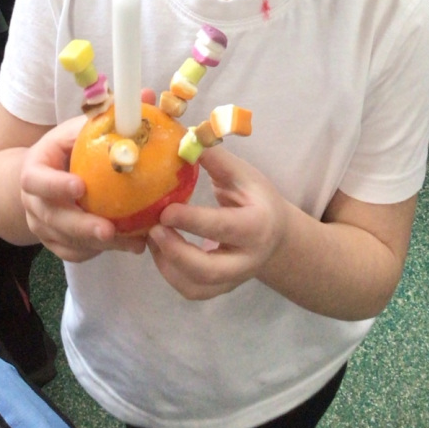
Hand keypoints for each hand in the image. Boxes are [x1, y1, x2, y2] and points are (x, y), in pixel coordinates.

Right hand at [20, 115, 147, 261]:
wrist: (41, 178)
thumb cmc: (66, 149)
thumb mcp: (79, 129)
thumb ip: (107, 117)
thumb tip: (146, 95)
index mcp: (34, 169)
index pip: (36, 180)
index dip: (55, 185)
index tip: (80, 187)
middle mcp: (33, 202)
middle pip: (52, 219)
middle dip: (81, 226)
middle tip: (109, 230)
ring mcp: (42, 226)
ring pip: (67, 241)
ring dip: (99, 244)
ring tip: (133, 242)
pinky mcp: (55, 242)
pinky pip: (76, 253)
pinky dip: (100, 252)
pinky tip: (129, 246)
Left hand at [146, 146, 288, 300]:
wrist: (276, 234)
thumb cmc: (256, 197)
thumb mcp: (243, 174)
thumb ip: (214, 159)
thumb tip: (183, 136)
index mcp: (256, 226)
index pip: (222, 227)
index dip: (191, 221)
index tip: (165, 210)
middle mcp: (247, 259)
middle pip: (208, 270)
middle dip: (175, 252)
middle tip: (152, 229)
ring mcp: (233, 279)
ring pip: (196, 287)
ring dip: (167, 264)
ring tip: (152, 236)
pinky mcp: (220, 289)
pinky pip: (191, 291)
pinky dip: (170, 273)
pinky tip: (160, 249)